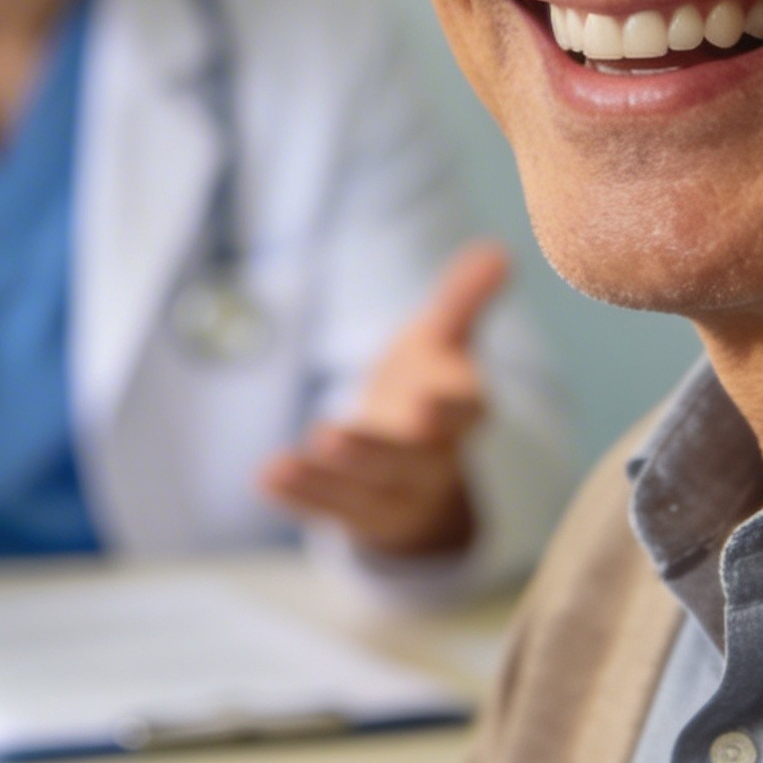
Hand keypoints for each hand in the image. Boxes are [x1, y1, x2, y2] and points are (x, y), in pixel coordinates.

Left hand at [258, 241, 507, 558]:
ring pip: (364, 493)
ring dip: (324, 480)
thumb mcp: (445, 341)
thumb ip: (464, 299)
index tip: (427, 404)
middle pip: (407, 460)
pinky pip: (329, 508)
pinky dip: (300, 496)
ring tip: (279, 466)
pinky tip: (266, 478)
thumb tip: (497, 250)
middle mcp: (432, 458)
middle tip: (331, 438)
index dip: (449, 410)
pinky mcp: (357, 511)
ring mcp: (394, 491)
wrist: (426, 468)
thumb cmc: (429, 387)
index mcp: (462, 412)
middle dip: (371, 451)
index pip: (465, 414)